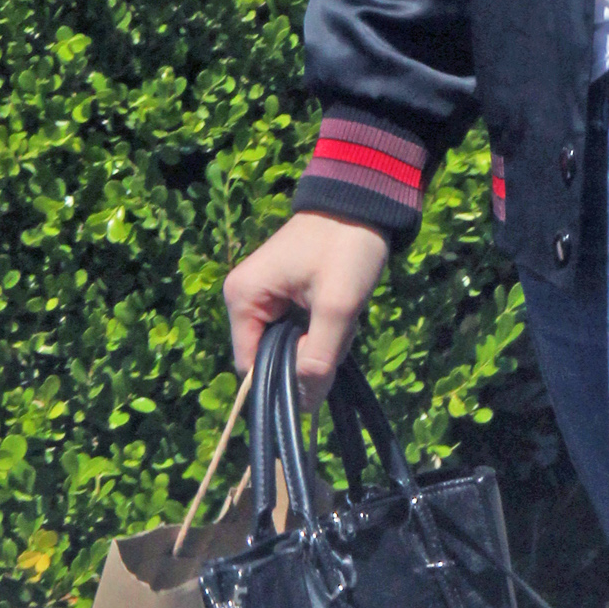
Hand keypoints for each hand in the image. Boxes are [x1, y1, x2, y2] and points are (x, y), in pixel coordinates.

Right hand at [223, 210, 390, 409]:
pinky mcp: (286, 293)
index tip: (322, 358)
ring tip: (346, 311)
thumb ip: (318, 359)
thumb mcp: (337, 306)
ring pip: (292, 345)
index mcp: (242, 299)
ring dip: (323, 339)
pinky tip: (343, 305)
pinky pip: (301, 328)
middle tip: (340, 326)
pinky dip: (325, 325)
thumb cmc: (347, 246)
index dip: (287, 374)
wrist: (367, 201)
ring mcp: (265, 295)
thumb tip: (304, 406)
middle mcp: (245, 298)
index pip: (252, 367)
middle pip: (273, 357)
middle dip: (311, 352)